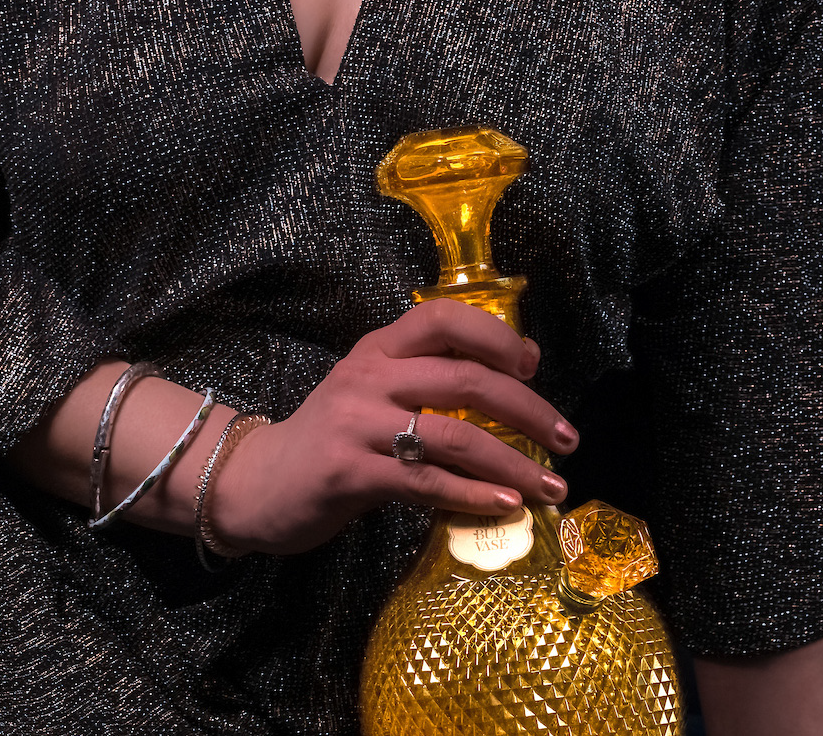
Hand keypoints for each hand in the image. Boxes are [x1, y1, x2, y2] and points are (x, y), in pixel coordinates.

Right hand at [210, 298, 576, 554]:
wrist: (256, 482)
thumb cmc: (330, 438)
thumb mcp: (370, 392)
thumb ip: (423, 381)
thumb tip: (509, 386)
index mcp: (378, 348)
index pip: (442, 317)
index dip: (494, 335)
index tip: (533, 365)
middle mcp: (369, 376)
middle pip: (464, 379)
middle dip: (527, 408)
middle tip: (566, 438)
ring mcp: (357, 423)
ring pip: (454, 436)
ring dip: (513, 462)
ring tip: (551, 485)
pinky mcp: (350, 473)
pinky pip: (426, 482)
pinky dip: (473, 495)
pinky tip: (505, 505)